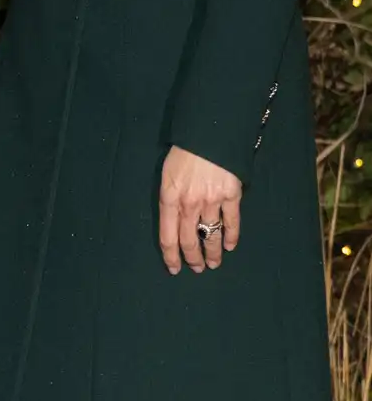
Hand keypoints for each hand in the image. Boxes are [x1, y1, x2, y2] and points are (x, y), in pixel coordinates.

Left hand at [159, 146, 241, 274]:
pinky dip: (232, 236)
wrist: (210, 132)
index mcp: (169, 197)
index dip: (171, 256)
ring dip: (212, 253)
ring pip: (211, 235)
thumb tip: (174, 220)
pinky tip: (231, 246)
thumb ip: (170, 197)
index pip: (167, 236)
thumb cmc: (185, 151)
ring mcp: (211, 200)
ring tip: (214, 263)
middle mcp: (189, 203)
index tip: (174, 268)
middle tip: (196, 268)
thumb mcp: (167, 173)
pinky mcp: (231, 195)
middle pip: (189, 240)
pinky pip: (231, 221)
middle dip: (192, 258)